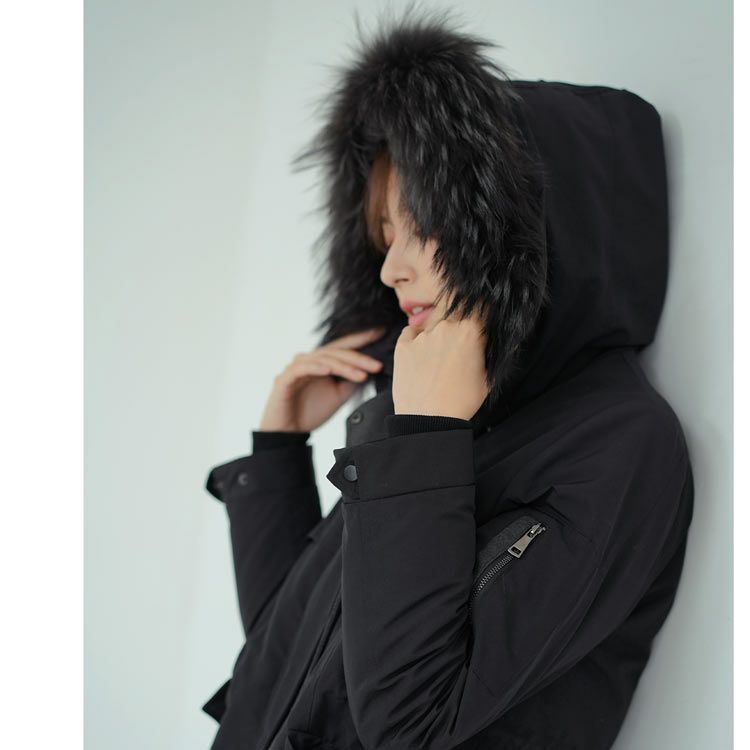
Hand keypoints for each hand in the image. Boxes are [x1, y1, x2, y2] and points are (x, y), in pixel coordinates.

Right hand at [258, 328, 386, 432]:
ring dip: (344, 366)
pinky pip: (302, 368)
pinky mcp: (285, 378)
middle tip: (377, 365)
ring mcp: (296, 368)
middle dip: (359, 358)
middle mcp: (310, 360)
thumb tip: (369, 369)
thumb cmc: (311, 412)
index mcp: (322, 362)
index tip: (381, 333)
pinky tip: (329, 370)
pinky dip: (316, 367)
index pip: (343, 347)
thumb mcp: (339, 395)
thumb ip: (350, 381)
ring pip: (323, 359)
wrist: (288, 433)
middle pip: (337, 352)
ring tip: (362, 374)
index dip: (361, 339)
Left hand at [392, 315, 488, 420]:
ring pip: (433, 321)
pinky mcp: (403, 345)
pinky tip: (422, 355)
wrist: (428, 420)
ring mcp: (422, 335)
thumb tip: (500, 341)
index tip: (479, 316)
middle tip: (458, 340)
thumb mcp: (487, 377)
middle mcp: (445, 326)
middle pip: (454, 309)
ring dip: (438, 331)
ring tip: (439, 355)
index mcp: (470, 331)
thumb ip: (491, 352)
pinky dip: (417, 338)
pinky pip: (411, 332)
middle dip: (458, 319)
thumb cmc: (460, 402)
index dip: (480, 310)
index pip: (479, 305)